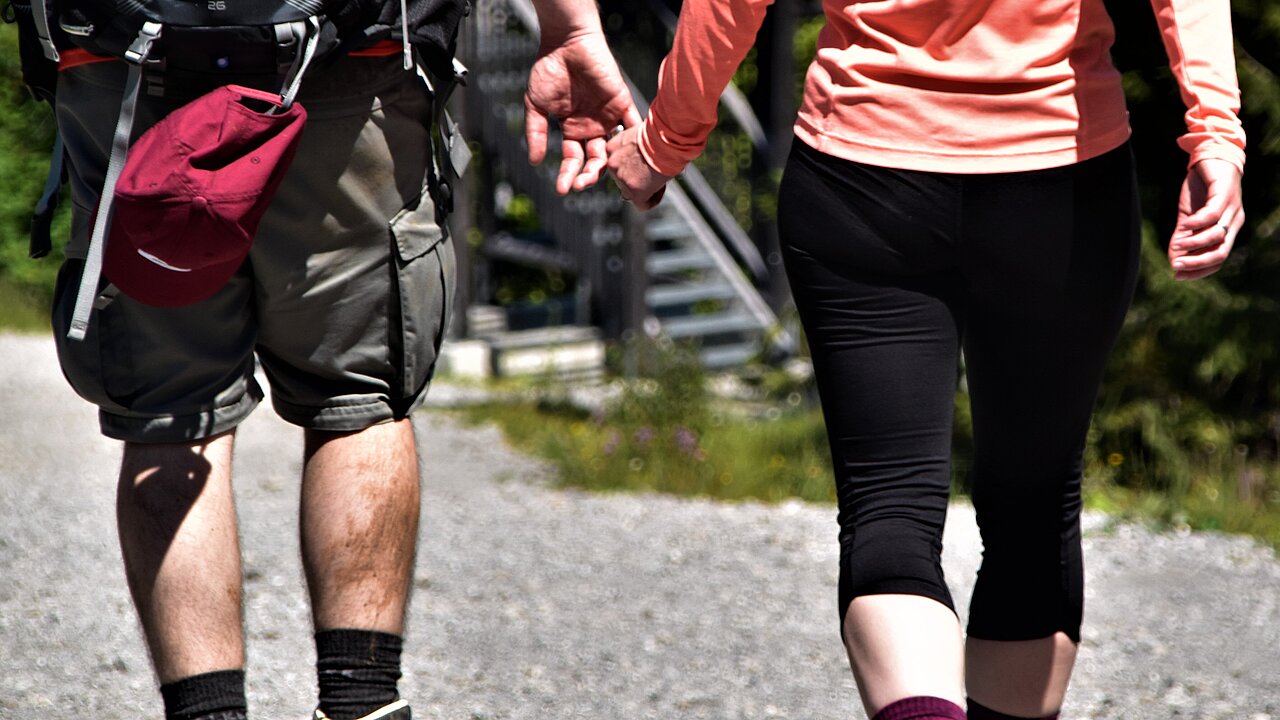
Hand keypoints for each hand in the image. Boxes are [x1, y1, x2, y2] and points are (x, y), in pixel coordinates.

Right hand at [524, 31, 640, 194]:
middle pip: (595, 160)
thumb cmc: (548, 69)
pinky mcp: (621, 103)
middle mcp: (592, 127)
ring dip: (607, 166)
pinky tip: (631, 159)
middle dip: (588, 176)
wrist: (565, 43)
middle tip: (580, 185)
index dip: (568, 175)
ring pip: (613, 149)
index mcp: (572, 129)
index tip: (562, 189)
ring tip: (597, 177)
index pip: (573, 159)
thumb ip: (535, 132)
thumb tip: (534, 161)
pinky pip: (633, 125)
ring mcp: (608, 117)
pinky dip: (635, 141)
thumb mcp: (536, 105)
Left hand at [606, 124, 672, 209]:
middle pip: (624, 180)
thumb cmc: (660, 132)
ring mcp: (621, 178)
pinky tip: (661, 188)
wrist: (667, 137)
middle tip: (655, 170)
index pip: (618, 165)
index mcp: (611, 147)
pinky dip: (653, 199)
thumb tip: (641, 160)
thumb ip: (634, 148)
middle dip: (640, 178)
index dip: (635, 166)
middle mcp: (612, 163)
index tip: (646, 163)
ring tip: (659, 175)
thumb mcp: (639, 134)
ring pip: (633, 193)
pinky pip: (643, 205)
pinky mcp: (634, 190)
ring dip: (647, 187)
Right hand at [1168, 158, 1243, 280]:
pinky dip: (1197, 223)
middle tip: (1175, 266)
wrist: (1209, 155)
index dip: (1199, 271)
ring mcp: (1232, 208)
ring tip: (1176, 245)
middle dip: (1197, 263)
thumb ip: (1183, 236)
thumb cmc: (1200, 188)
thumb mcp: (1187, 216)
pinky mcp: (1224, 193)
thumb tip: (1173, 259)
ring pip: (1217, 236)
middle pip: (1220, 252)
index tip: (1177, 275)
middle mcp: (1235, 221)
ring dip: (1194, 244)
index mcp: (1228, 230)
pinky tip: (1183, 225)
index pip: (1218, 260)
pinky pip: (1212, 214)